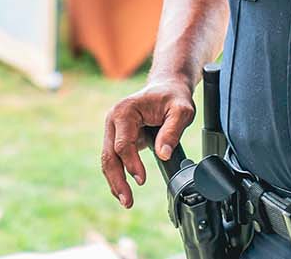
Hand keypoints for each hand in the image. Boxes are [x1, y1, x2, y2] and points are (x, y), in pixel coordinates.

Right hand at [100, 75, 195, 207]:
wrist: (167, 88)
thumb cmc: (173, 97)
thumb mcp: (181, 110)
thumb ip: (172, 131)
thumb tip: (163, 155)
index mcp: (125, 111)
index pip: (123, 144)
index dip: (132, 164)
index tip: (142, 180)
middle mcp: (114, 120)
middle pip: (109, 155)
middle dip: (117, 180)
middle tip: (128, 201)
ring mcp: (113, 129)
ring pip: (108, 160)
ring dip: (115, 182)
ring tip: (126, 202)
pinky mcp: (117, 138)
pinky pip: (114, 160)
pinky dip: (117, 176)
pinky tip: (123, 192)